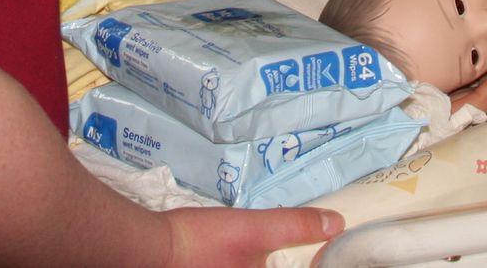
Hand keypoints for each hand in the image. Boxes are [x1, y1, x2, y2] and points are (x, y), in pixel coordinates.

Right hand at [163, 205, 343, 265]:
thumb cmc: (202, 242)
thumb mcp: (255, 229)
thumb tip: (337, 223)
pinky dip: (248, 263)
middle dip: (280, 258)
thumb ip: (295, 226)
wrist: (150, 249)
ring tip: (263, 248)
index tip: (320, 254)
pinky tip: (234, 255)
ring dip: (262, 261)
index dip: (314, 263)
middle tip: (302, 247)